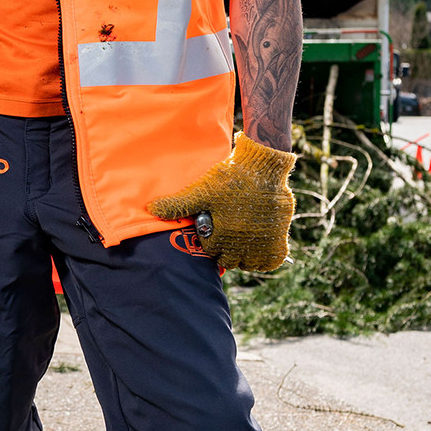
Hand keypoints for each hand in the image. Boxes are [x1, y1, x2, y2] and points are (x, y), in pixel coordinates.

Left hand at [147, 132, 294, 271]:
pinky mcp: (279, 240)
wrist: (262, 167)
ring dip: (244, 255)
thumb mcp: (201, 191)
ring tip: (241, 234)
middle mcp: (243, 246)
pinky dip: (264, 258)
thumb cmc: (229, 178)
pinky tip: (258, 242)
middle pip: (229, 259)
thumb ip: (178, 204)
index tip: (213, 223)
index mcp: (222, 236)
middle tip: (227, 227)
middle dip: (225, 247)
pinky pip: (271, 261)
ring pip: (249, 263)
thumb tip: (151, 209)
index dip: (210, 237)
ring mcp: (262, 245)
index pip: (210, 251)